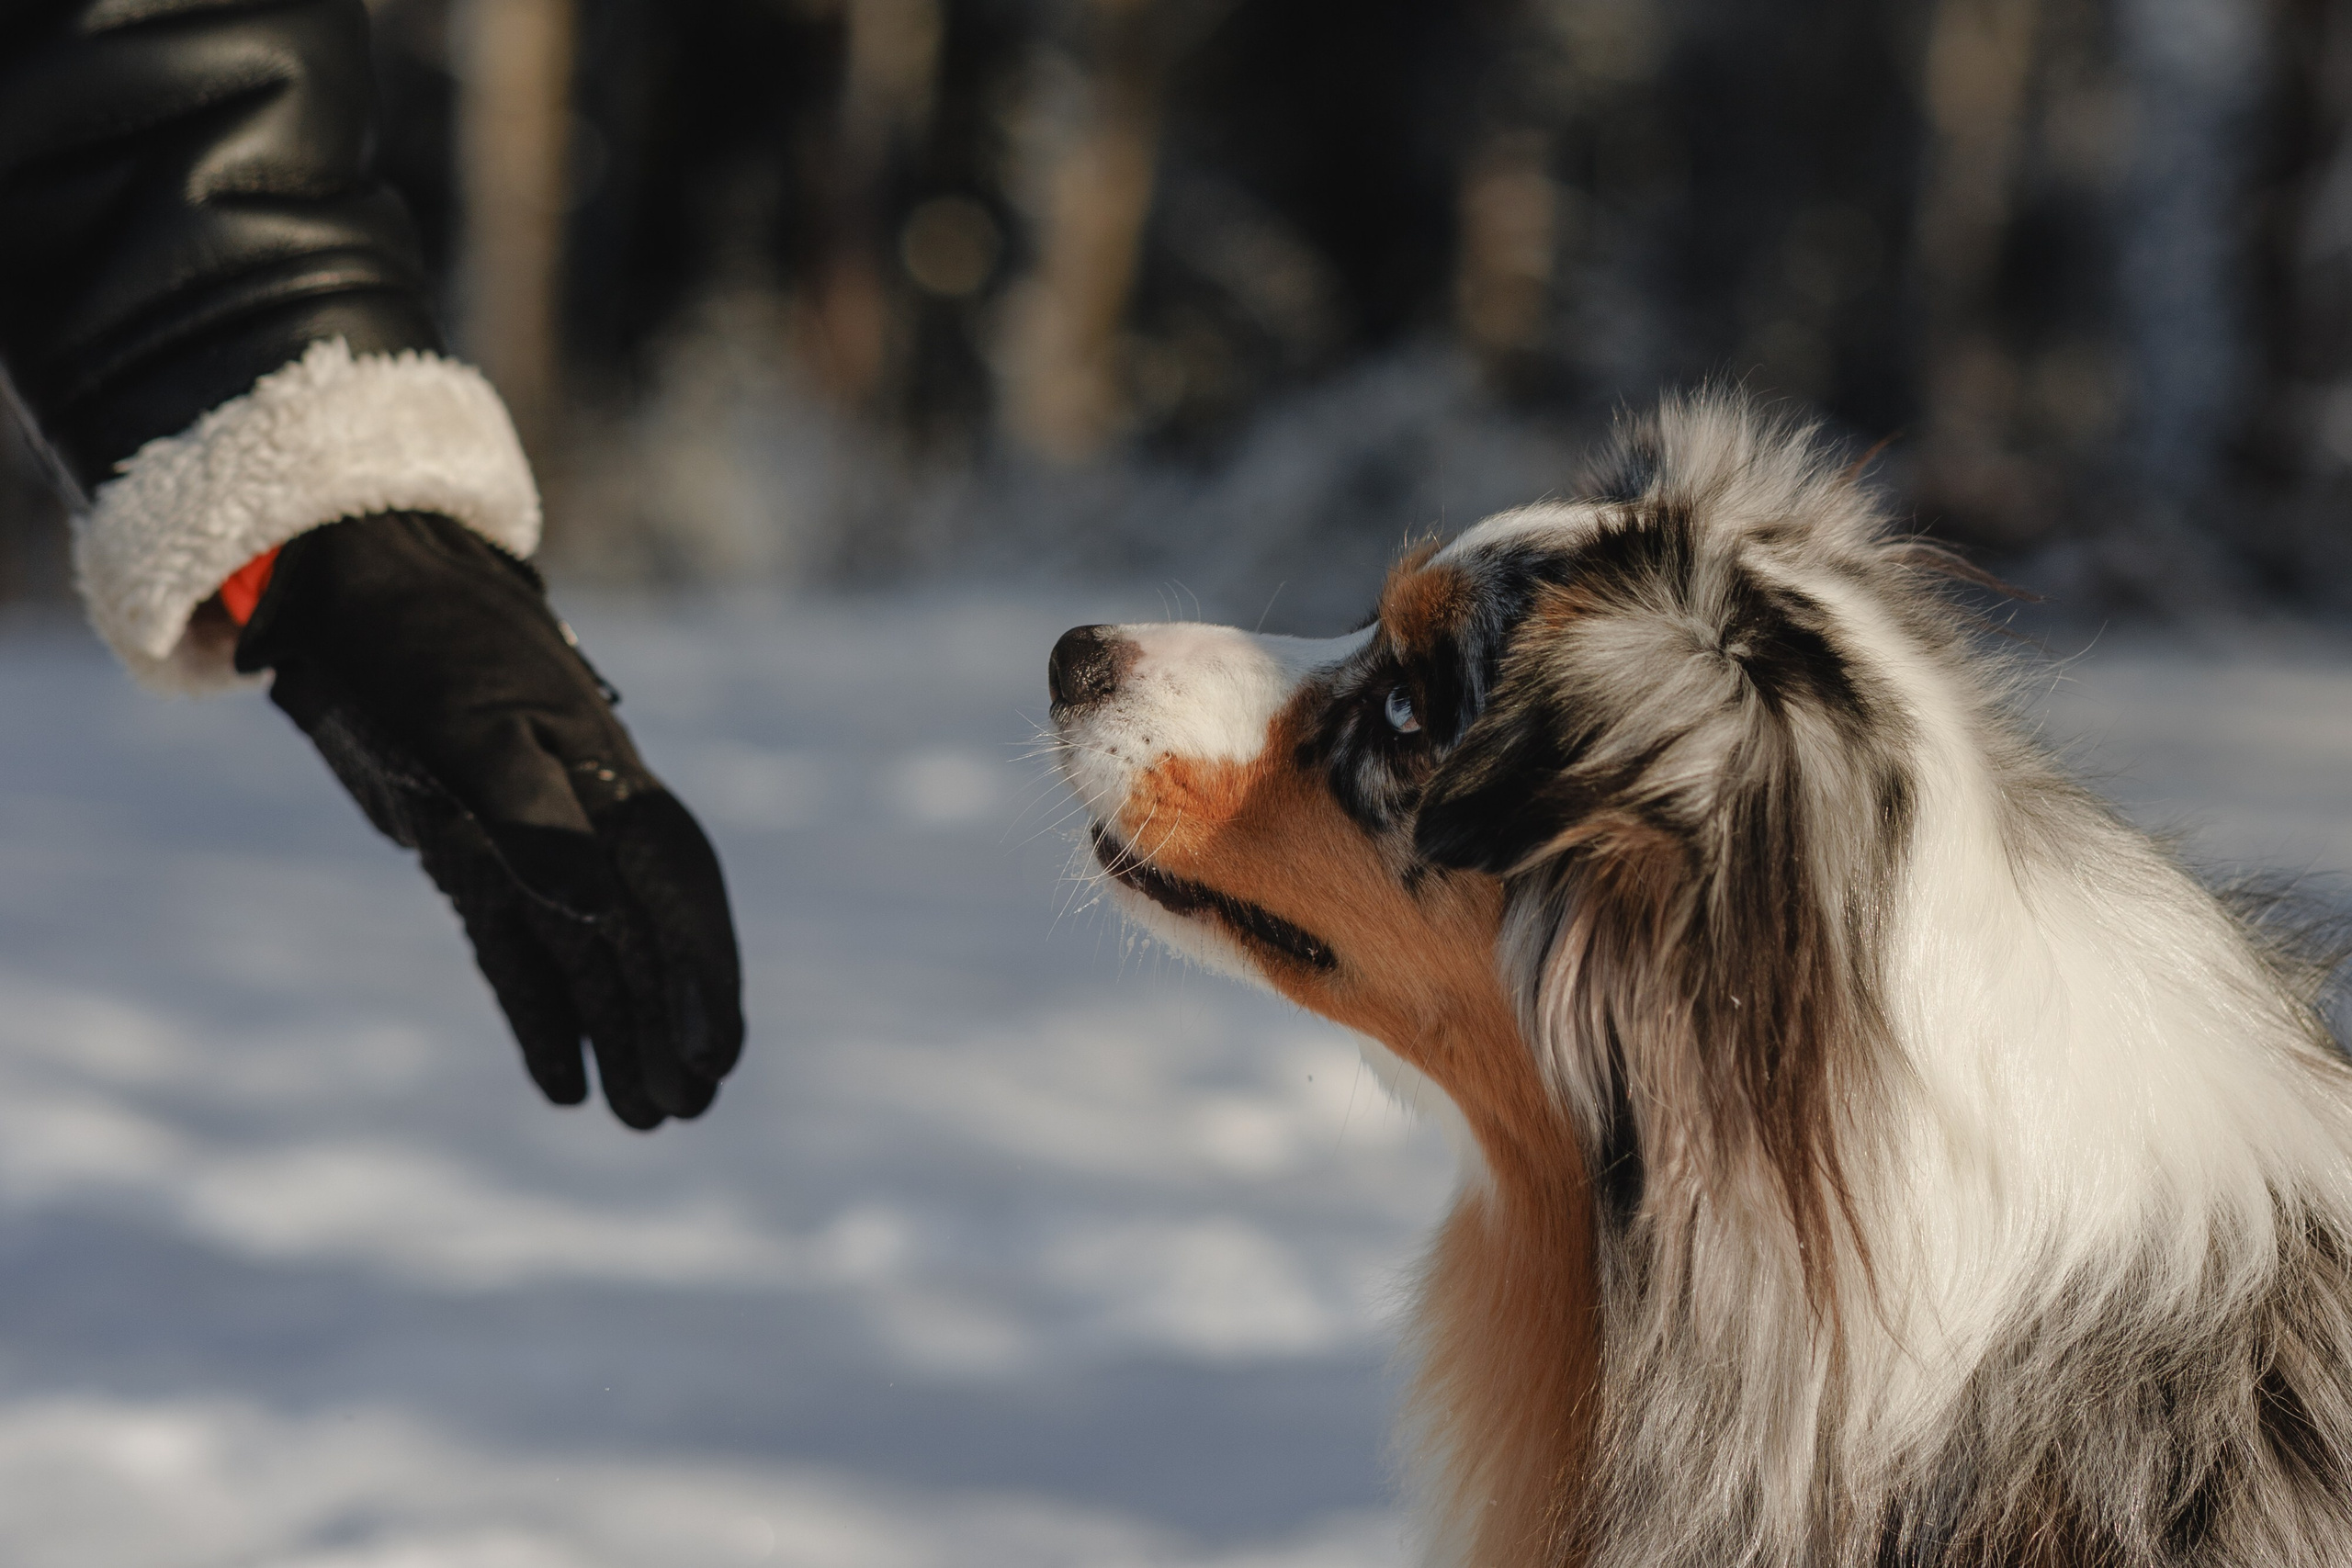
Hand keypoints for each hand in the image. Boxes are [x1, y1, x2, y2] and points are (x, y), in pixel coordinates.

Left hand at [235, 512, 743, 1127]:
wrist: (359, 579)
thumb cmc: (422, 651)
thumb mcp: (475, 735)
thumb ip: (540, 828)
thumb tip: (602, 924)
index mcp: (608, 786)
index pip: (675, 895)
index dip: (701, 976)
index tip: (711, 1058)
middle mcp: (585, 819)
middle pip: (644, 938)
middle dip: (669, 1023)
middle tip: (683, 1110)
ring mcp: (533, 839)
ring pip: (589, 954)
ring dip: (617, 1032)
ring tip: (639, 1118)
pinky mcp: (475, 852)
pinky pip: (521, 947)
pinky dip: (542, 1012)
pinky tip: (559, 1078)